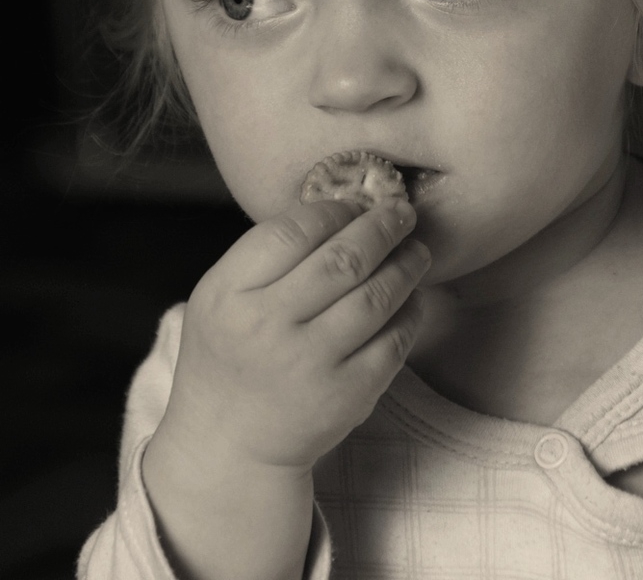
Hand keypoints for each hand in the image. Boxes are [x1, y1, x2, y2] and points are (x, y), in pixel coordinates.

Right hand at [157, 198, 429, 472]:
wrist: (228, 442)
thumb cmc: (231, 352)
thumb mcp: (221, 296)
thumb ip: (267, 254)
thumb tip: (342, 208)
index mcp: (229, 294)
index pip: (292, 232)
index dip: (334, 210)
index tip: (356, 204)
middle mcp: (268, 328)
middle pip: (342, 260)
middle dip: (382, 227)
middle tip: (403, 213)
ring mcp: (310, 365)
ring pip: (375, 297)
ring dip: (406, 266)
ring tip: (418, 250)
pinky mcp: (347, 396)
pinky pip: (393, 342)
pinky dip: (410, 312)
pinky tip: (413, 297)